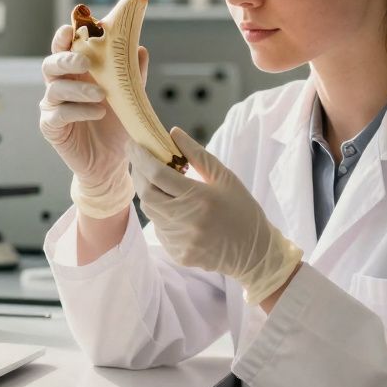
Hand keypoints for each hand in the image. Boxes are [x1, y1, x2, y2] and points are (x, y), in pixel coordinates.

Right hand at [40, 23, 148, 217]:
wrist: (112, 161)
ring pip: (55, 88)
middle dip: (66, 59)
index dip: (65, 36)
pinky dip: (78, 110)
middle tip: (85, 62)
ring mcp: (53, 105)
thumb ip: (133, 73)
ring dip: (78, 88)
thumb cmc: (117, 125)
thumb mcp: (129, 97)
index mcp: (76, 72)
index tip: (72, 28)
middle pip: (51, 64)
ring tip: (101, 95)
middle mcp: (60, 85)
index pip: (65, 48)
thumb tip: (140, 48)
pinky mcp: (51, 127)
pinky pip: (59, 114)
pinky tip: (98, 111)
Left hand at [128, 128, 301, 304]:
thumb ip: (197, 154)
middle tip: (139, 160)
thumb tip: (172, 132)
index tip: (132, 144)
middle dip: (139, 174)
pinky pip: (159, 228)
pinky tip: (175, 209)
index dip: (141, 157)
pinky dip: (161, 214)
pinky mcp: (177, 254)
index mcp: (200, 198)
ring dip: (150, 193)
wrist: (254, 253)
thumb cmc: (242, 209)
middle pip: (146, 193)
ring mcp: (180, 240)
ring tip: (160, 183)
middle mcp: (186, 221)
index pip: (158, 174)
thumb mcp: (225, 177)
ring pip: (150, 211)